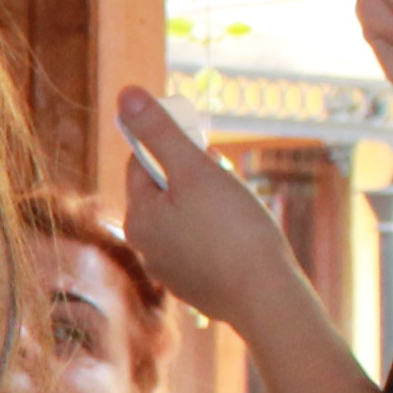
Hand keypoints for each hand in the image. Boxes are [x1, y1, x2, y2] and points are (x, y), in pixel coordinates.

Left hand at [113, 90, 305, 339]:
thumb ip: (160, 132)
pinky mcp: (197, 287)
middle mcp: (145, 247)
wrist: (265, 297)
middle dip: (194, 177)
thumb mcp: (195, 169)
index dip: (172, 145)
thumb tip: (127, 95)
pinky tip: (243, 240)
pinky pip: (204, 247)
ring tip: (239, 211)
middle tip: (227, 180)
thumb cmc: (233, 230)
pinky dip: (221, 236)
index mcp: (138, 217)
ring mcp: (171, 271)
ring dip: (209, 205)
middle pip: (165, 192)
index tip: (203, 145)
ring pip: (186, 219)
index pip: (142, 164)